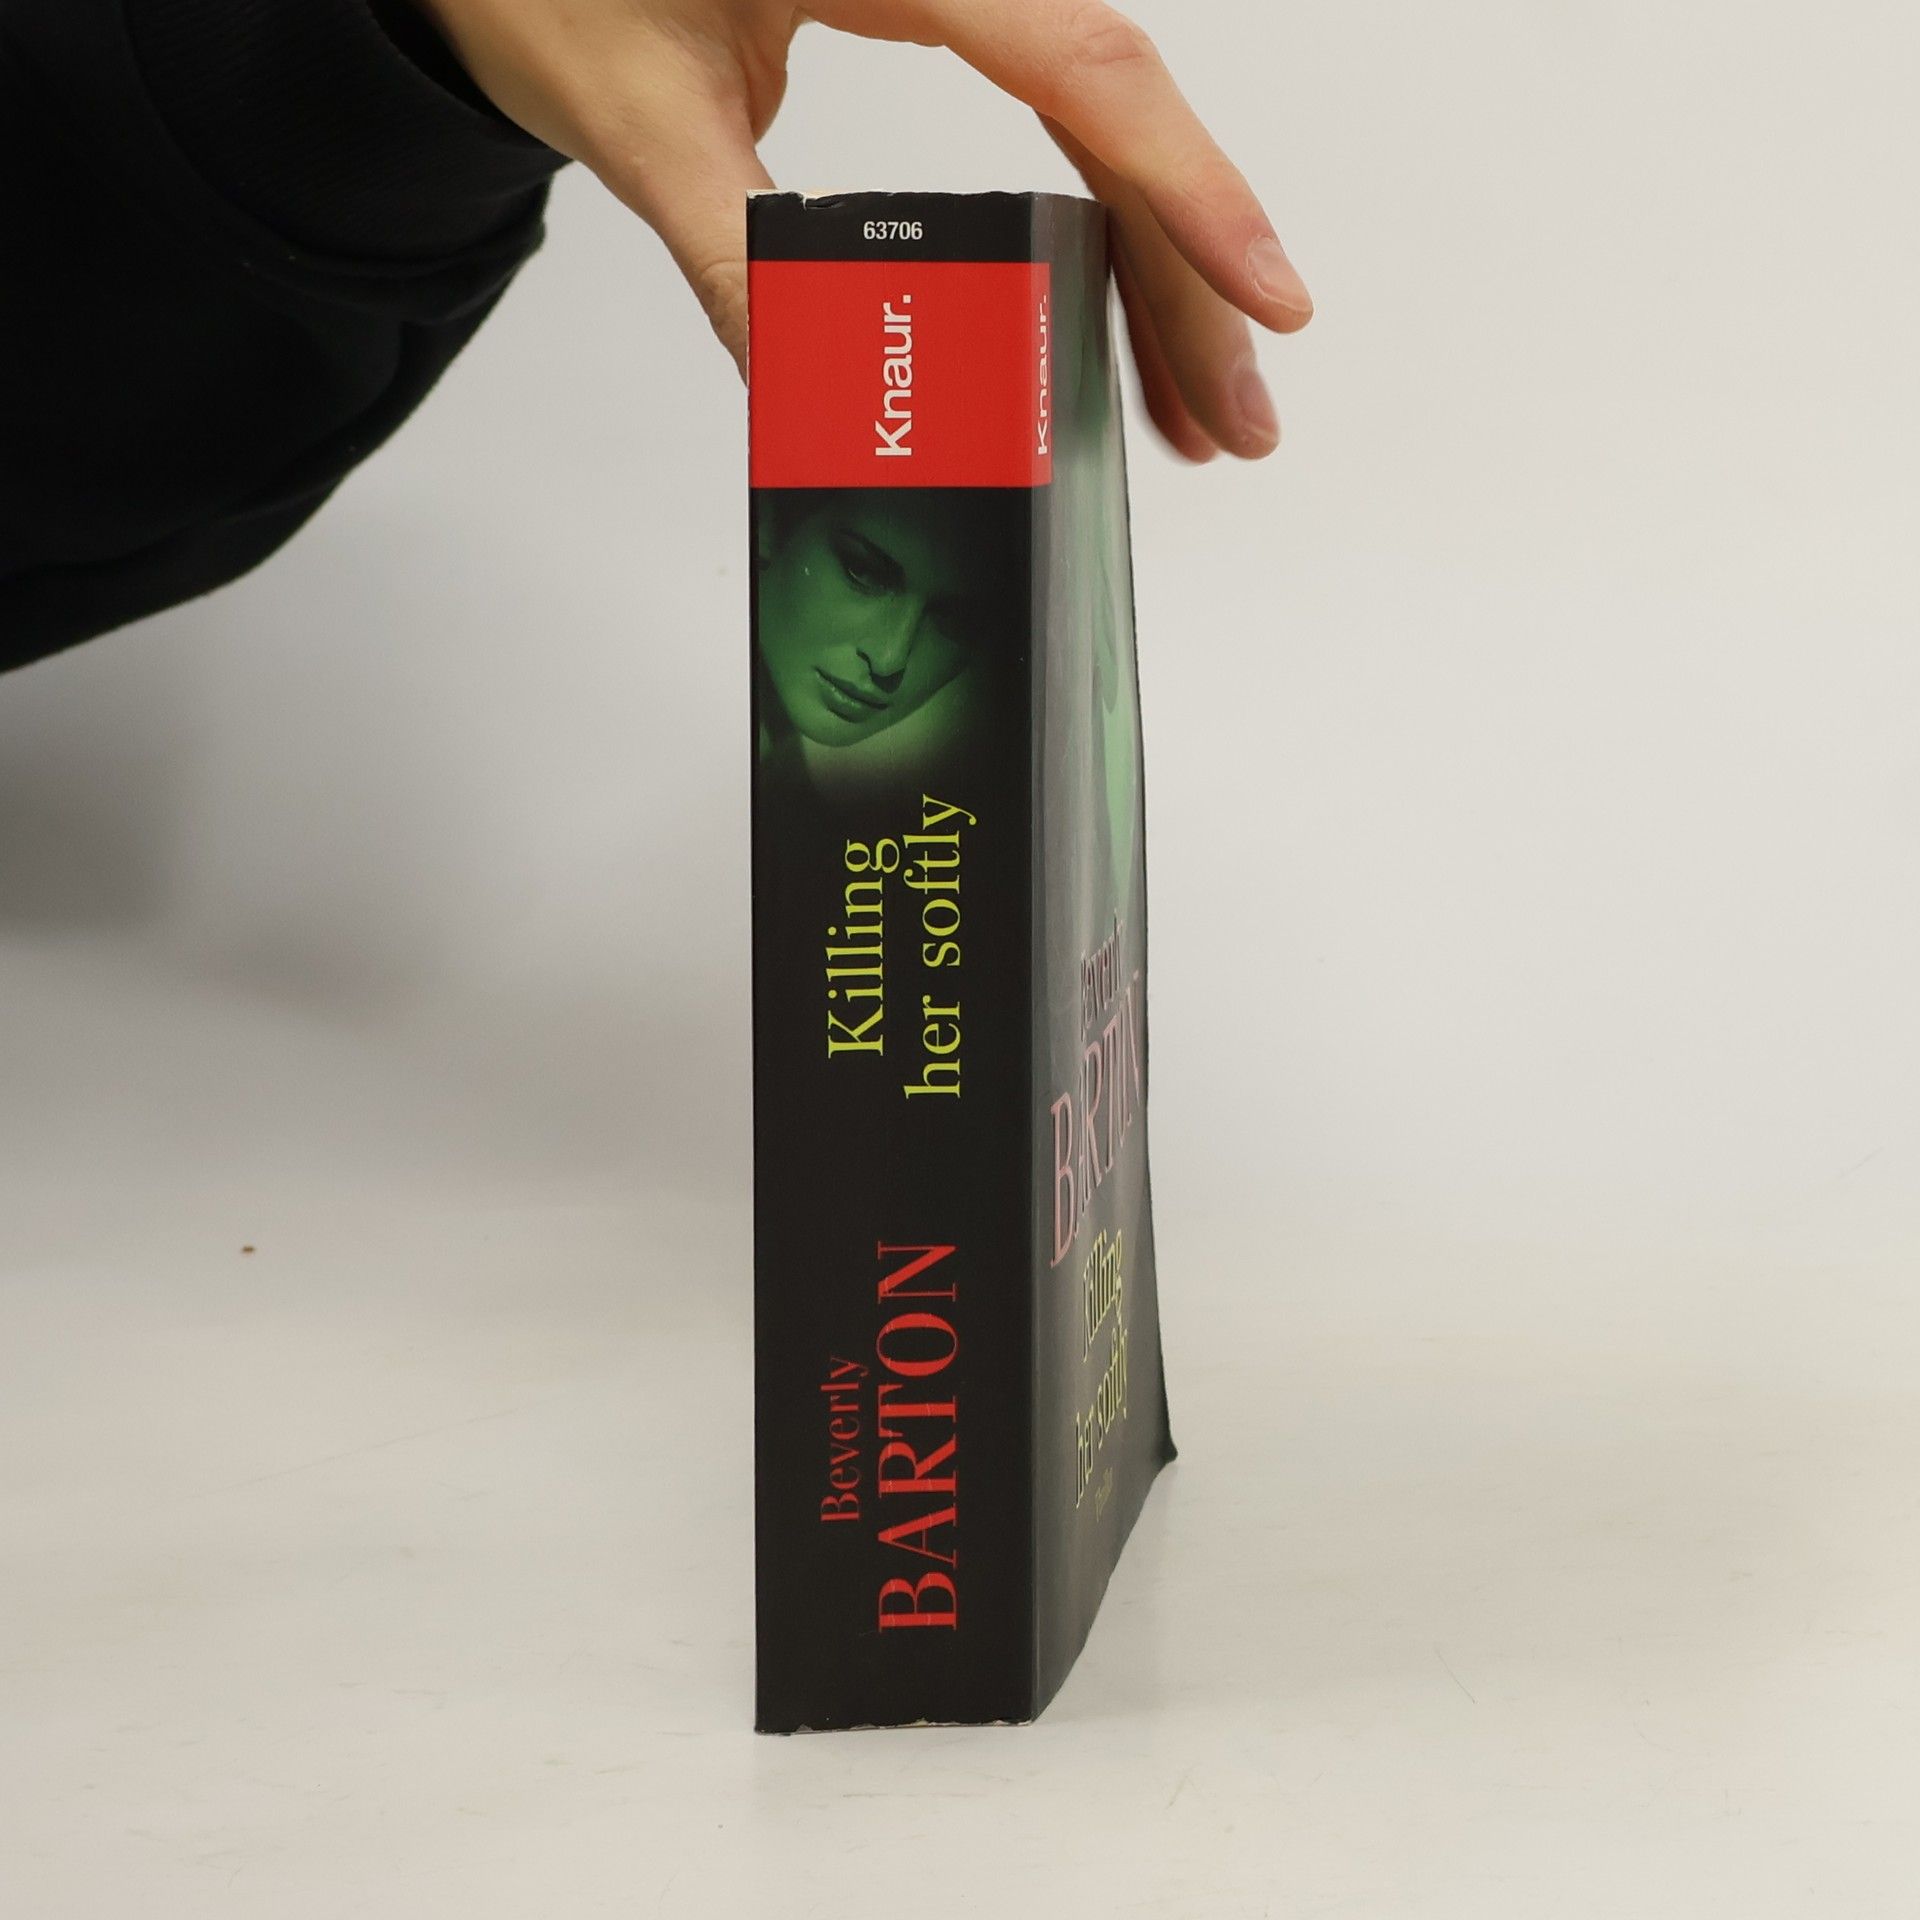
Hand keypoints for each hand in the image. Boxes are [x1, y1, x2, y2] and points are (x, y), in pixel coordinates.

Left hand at [408, 0, 1312, 459]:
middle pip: (1114, 112)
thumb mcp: (635, 117)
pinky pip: (1053, 113)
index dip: (1187, 191)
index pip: (1078, 70)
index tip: (1264, 293)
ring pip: (1098, 120)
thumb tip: (817, 404)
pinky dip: (1095, 220)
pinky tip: (1121, 311)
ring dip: (1154, 265)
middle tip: (1231, 415)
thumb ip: (737, 257)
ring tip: (1191, 402)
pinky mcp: (941, 3)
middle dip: (1184, 275)